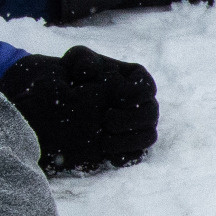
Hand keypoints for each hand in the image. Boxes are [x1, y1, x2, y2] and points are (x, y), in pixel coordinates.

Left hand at [0, 45, 158, 171]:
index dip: (135, 93)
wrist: (65, 96)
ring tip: (104, 142)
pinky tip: (107, 156)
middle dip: (130, 120)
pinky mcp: (131, 145)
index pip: (147, 87)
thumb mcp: (75, 62)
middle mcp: (143, 104)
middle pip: (150, 114)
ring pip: (148, 137)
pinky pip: (137, 155)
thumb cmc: (75, 75)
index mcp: (136, 81)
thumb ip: (82, 59)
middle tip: (107, 120)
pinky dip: (125, 156)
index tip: (116, 96)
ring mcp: (139, 126)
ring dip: (129, 141)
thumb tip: (90, 71)